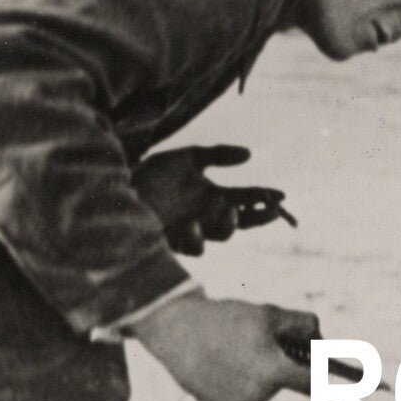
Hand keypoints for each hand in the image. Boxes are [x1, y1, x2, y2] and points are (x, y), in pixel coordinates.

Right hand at [130, 292, 318, 400]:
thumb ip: (303, 324)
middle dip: (278, 366)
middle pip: (282, 383)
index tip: (323, 367)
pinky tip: (219, 363)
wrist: (175, 329)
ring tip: (235, 351)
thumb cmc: (225, 319)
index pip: (312, 382)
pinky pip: (237, 397)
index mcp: (274, 372)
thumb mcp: (269, 314)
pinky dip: (233, 383)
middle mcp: (258, 395)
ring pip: (259, 390)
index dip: (320, 372)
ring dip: (255, 375)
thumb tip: (320, 339)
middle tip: (261, 344)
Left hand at [133, 145, 288, 255]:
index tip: (281, 195)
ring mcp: (195, 229)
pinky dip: (197, 237)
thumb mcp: (188, 157)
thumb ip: (218, 154)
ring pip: (223, 235)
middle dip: (260, 216)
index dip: (265, 197)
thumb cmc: (152, 173)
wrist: (119, 187)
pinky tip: (193, 224)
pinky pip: (195, 246)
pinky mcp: (177, 241)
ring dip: (229, 224)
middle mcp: (209, 215)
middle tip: (272, 210)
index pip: (247, 198)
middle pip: (244, 221)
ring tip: (229, 211)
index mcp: (215, 195)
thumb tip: (250, 154)